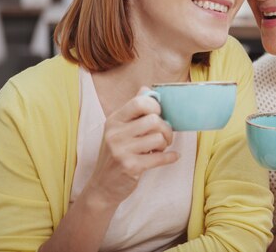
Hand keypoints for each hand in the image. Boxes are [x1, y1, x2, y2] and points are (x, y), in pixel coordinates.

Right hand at [85, 86, 178, 207]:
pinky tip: (173, 156)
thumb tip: (146, 89)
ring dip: (166, 144)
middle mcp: (115, 133)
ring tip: (160, 148)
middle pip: (153, 120)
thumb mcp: (118, 130)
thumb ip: (133, 110)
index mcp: (114, 120)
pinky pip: (160, 157)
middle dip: (166, 129)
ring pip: (159, 138)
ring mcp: (122, 151)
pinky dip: (171, 157)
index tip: (159, 115)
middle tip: (164, 137)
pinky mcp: (131, 167)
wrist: (102, 186)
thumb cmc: (115, 154)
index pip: (139, 102)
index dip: (155, 106)